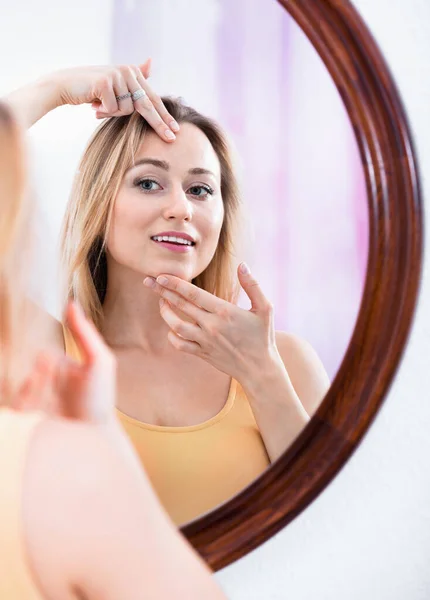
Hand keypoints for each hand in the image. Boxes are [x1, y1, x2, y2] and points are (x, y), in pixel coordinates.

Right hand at [12, 301, 116, 423]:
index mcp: (54, 362)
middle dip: (31, 375)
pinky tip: (33, 410)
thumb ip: (84, 333)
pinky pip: (10, 405)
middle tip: (46, 379)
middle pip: (20, 366)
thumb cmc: (100, 396)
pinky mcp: (24, 415)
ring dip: (28, 391)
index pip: (35, 349)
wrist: (95, 434)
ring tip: (45, 397)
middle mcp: (38, 377)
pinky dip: (19, 403)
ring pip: (13, 384)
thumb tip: (71, 303)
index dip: (36, 353)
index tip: (47, 361)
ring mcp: (30, 397)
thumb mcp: (99, 360)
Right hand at [49, 61, 178, 141]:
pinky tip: (93, 104)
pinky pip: (113, 108)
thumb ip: (134, 80)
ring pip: (126, 110)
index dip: (164, 116)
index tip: (176, 131)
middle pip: (147, 105)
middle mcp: (128, 71)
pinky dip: (103, 111)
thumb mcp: (115, 86)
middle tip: (171, 138)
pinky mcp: (105, 81)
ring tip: (100, 107)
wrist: (64, 85)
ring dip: (112, 114)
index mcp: (133, 72)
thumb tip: (150, 62)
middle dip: (159, 124)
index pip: (153, 99)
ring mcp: (117, 75)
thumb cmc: (91, 90)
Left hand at [143, 263, 280, 382]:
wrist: (259, 369)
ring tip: (161, 302)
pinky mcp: (202, 353)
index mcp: (224, 311)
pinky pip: (180, 344)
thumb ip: (252, 285)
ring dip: (165, 312)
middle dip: (161, 291)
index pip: (193, 293)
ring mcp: (204, 340)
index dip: (175, 283)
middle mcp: (211, 325)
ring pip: (175, 325)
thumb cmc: (262, 336)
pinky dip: (172, 335)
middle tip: (148, 281)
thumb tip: (242, 265)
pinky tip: (172, 328)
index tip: (161, 275)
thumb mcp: (265, 308)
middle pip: (180, 305)